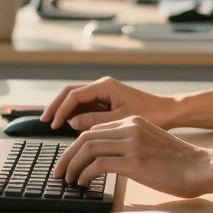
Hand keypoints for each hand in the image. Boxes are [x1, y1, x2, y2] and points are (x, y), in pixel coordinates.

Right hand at [41, 76, 177, 129]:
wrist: (168, 113)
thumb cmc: (150, 114)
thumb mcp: (120, 120)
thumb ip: (95, 120)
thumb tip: (72, 122)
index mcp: (105, 86)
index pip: (74, 95)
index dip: (61, 109)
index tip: (53, 124)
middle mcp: (102, 87)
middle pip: (70, 93)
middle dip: (56, 106)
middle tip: (44, 120)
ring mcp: (104, 94)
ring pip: (76, 99)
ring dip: (63, 110)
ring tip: (52, 124)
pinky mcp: (106, 102)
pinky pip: (85, 106)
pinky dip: (74, 114)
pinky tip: (68, 126)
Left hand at [52, 116, 212, 197]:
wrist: (202, 167)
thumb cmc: (179, 162)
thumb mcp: (151, 145)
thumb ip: (130, 145)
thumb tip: (106, 161)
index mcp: (133, 122)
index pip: (94, 130)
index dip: (77, 146)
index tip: (69, 161)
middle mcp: (130, 128)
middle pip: (85, 137)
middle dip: (67, 155)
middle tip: (59, 171)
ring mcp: (132, 143)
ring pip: (88, 149)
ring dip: (73, 165)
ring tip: (68, 179)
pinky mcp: (134, 161)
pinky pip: (98, 164)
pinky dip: (85, 174)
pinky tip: (83, 183)